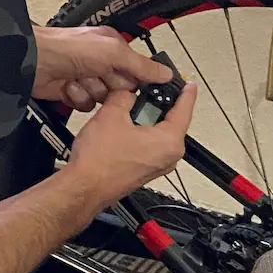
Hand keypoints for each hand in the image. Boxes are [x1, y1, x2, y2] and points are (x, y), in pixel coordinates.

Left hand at [32, 24, 174, 112]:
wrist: (34, 62)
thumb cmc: (67, 47)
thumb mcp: (112, 52)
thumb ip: (140, 65)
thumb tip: (165, 73)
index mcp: (113, 48)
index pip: (137, 71)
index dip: (138, 81)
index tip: (140, 89)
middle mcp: (101, 62)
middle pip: (120, 89)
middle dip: (110, 88)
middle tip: (101, 79)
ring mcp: (85, 78)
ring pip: (103, 100)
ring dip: (91, 93)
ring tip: (79, 80)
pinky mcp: (71, 92)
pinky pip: (85, 105)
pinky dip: (76, 98)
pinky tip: (68, 87)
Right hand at [63, 83, 195, 208]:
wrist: (83, 187)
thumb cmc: (99, 161)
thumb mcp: (111, 114)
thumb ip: (125, 96)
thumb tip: (127, 91)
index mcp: (169, 142)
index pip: (184, 110)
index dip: (186, 93)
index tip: (189, 85)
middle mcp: (168, 157)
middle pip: (171, 122)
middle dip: (157, 105)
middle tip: (145, 91)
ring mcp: (157, 166)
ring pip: (157, 134)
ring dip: (145, 120)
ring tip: (126, 108)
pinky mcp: (144, 171)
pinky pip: (148, 146)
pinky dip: (139, 134)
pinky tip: (121, 128)